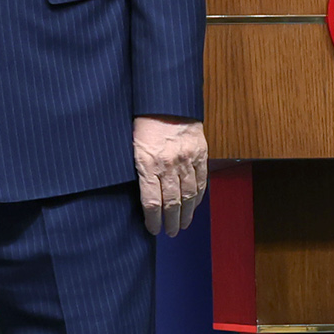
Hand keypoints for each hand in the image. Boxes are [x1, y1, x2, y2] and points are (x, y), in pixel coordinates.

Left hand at [135, 117, 207, 237]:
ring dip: (186, 214)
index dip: (153, 220)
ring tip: (182, 225)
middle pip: (171, 203)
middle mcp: (169, 165)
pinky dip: (198, 198)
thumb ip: (138, 169)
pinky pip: (201, 182)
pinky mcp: (200, 154)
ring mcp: (187, 160)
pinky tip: (193, 207)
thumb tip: (139, 194)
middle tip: (169, 233)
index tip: (153, 229)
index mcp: (148, 163)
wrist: (167, 101)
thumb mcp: (131, 146)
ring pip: (188, 195)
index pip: (151, 202)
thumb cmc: (143, 122)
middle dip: (170, 221)